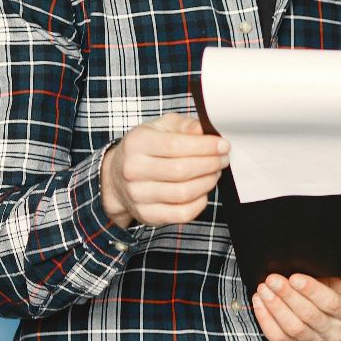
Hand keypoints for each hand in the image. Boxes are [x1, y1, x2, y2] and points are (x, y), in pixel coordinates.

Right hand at [101, 113, 228, 227]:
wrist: (117, 176)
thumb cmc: (146, 148)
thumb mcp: (161, 127)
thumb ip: (185, 126)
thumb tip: (204, 131)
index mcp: (137, 143)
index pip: (176, 145)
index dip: (205, 146)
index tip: (223, 145)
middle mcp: (133, 170)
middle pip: (181, 171)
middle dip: (210, 164)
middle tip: (223, 159)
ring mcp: (138, 195)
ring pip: (183, 193)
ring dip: (207, 183)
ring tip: (214, 173)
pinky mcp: (147, 215)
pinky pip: (182, 213)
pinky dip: (200, 203)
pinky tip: (203, 191)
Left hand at [251, 274, 340, 340]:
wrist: (334, 302)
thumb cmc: (335, 283)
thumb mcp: (340, 272)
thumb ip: (329, 269)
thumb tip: (306, 259)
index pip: (332, 303)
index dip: (312, 290)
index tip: (294, 277)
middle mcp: (336, 331)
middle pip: (309, 316)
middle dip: (288, 296)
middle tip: (272, 280)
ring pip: (293, 329)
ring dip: (275, 307)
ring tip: (264, 289)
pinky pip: (279, 338)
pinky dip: (266, 320)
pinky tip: (259, 303)